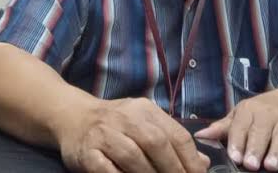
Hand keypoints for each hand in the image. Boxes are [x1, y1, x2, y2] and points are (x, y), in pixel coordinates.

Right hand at [55, 97, 209, 172]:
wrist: (74, 116)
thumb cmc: (116, 124)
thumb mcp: (146, 124)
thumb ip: (173, 141)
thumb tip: (203, 163)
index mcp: (145, 110)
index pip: (176, 134)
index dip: (190, 159)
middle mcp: (126, 117)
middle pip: (156, 143)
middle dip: (173, 169)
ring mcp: (104, 134)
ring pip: (132, 156)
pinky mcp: (87, 153)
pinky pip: (107, 170)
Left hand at [194, 85, 277, 171]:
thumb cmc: (264, 110)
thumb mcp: (243, 113)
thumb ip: (224, 127)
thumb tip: (200, 136)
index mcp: (250, 110)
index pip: (241, 125)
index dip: (238, 141)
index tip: (234, 156)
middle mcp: (269, 114)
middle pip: (262, 131)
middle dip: (256, 148)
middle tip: (251, 164)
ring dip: (277, 151)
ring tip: (270, 166)